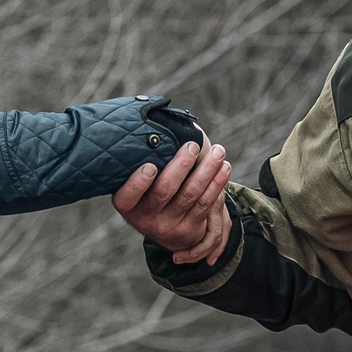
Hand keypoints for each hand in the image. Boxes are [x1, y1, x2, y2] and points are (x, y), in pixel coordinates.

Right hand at [112, 139, 232, 264]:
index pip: (128, 195)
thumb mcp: (136, 185)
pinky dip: (216, 183)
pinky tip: (224, 167)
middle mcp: (146, 218)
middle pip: (164, 190)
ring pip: (190, 194)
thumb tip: (159, 122)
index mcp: (127, 205)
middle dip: (181, 166)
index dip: (139, 182)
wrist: (163, 228)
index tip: (150, 166)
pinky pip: (205, 204)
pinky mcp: (189, 229)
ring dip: (206, 170)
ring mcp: (168, 226)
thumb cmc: (147, 191)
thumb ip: (139, 162)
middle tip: (193, 146)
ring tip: (218, 151)